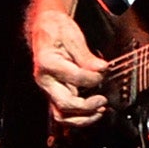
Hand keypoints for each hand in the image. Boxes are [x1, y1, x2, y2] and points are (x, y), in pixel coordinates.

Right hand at [27, 2, 108, 127]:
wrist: (45, 28)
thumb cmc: (56, 30)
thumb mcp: (72, 36)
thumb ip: (86, 56)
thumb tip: (101, 69)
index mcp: (47, 63)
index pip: (74, 78)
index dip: (93, 78)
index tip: (103, 72)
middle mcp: (45, 81)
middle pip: (64, 104)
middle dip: (87, 107)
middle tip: (103, 101)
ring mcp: (48, 89)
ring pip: (62, 115)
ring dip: (82, 118)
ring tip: (99, 111)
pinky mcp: (54, 94)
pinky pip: (64, 112)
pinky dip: (78, 117)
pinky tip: (93, 111)